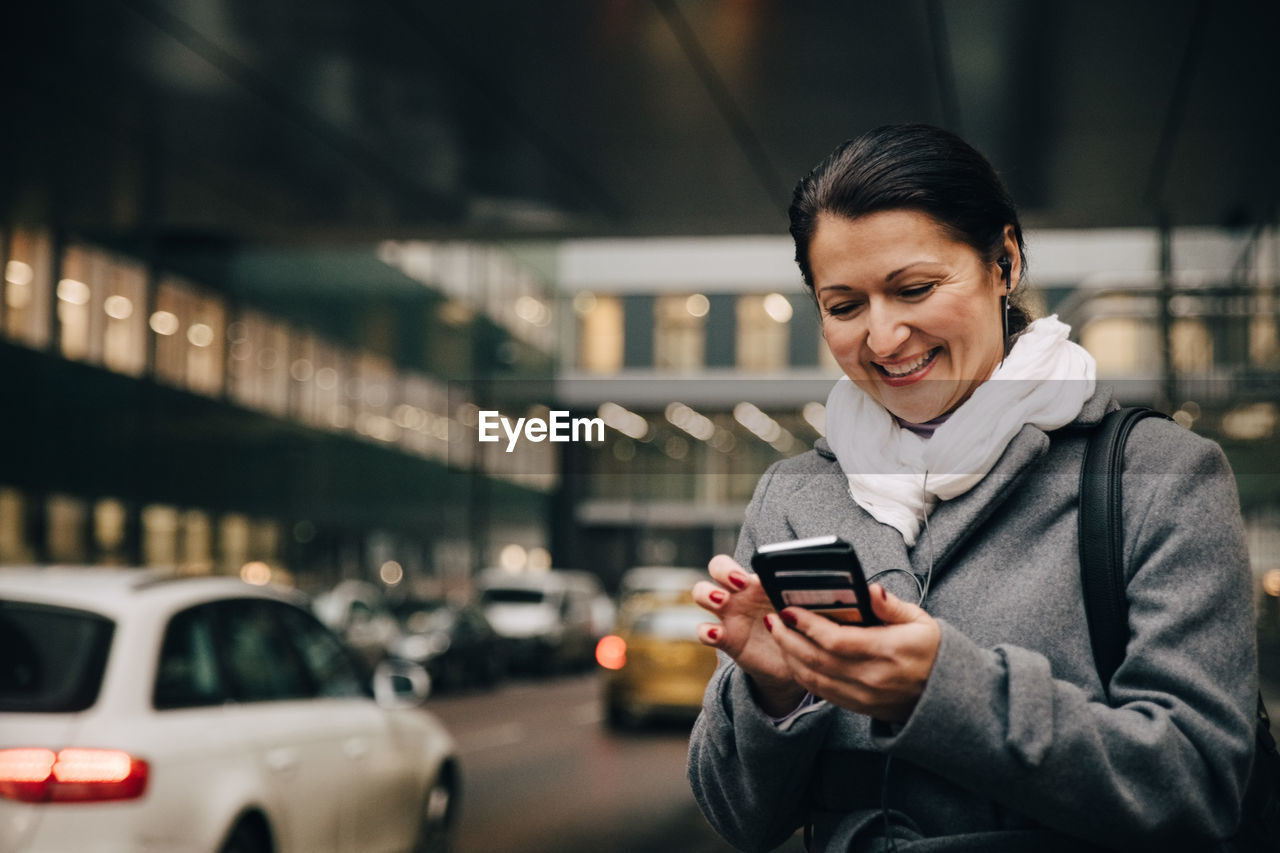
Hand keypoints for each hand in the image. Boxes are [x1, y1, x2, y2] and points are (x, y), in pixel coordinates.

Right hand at [693, 555, 805, 714]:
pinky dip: (706, 631)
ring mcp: (728, 615)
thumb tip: (843, 582)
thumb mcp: (806, 608)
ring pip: (702, 593)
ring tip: (721, 602)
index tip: (745, 578)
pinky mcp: (725, 639)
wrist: (796, 661)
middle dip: (721, 571)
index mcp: (756, 581)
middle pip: (715, 568)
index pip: (734, 561)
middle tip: (737, 585)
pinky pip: (704, 631)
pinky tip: (718, 635)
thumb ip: (813, 594)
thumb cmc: (803, 625)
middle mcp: (738, 593)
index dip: (731, 566)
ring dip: (707, 594)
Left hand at [764, 584, 940, 722]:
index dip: (808, 626)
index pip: (837, 641)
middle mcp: (872, 677)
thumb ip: (891, 606)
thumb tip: (870, 589)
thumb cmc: (932, 653)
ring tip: (778, 634)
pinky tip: (793, 657)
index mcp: (888, 651)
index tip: (790, 610)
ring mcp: (863, 696)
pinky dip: (802, 674)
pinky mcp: (857, 707)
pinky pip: (821, 692)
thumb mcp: (921, 622)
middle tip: (774, 619)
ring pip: (815, 678)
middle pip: (818, 660)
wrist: (945, 696)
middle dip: (789, 638)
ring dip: (790, 656)